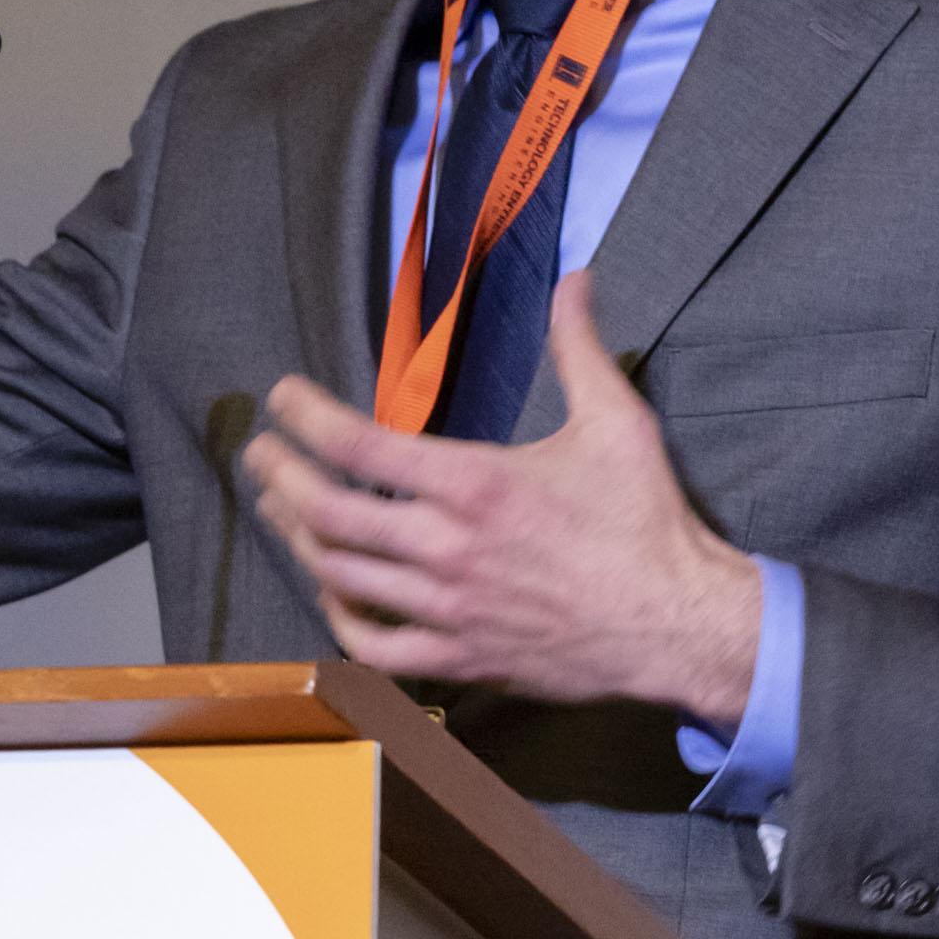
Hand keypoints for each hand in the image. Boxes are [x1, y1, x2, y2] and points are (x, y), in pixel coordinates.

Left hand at [242, 273, 762, 719]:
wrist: (679, 625)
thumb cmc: (648, 523)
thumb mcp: (618, 420)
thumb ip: (581, 347)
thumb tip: (577, 279)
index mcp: (475, 483)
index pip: (357, 445)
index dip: (304, 416)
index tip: (280, 398)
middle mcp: (447, 548)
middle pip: (327, 513)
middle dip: (279, 478)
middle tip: (259, 454)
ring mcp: (448, 609)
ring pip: (338, 576)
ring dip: (297, 538)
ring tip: (279, 509)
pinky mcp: (460, 658)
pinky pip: (373, 647)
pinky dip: (338, 617)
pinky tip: (331, 592)